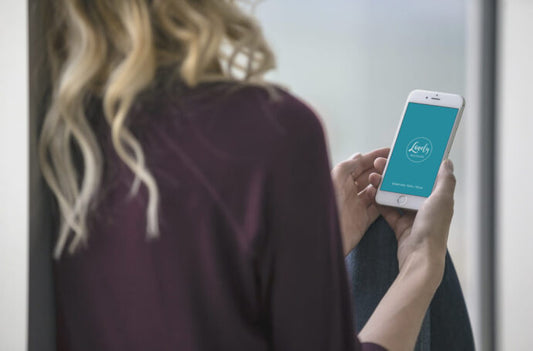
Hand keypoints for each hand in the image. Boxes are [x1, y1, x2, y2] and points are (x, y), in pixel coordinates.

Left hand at [331, 148, 389, 255]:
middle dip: (381, 170)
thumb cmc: (325, 206)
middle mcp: (348, 191)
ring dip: (384, 186)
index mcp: (340, 180)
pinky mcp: (362, 220)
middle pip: (369, 177)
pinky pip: (378, 209)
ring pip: (375, 192)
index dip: (374, 157)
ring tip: (395, 180)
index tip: (389, 151)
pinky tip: (390, 196)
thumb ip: (349, 165)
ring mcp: (356, 206)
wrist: (323, 236)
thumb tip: (358, 156)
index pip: (360, 164)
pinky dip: (385, 203)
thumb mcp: (336, 178)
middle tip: (395, 165)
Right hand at [369, 158, 455, 278]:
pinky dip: (380, 202)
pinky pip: (389, 210)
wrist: (419, 257)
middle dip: (395, 172)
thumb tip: (446, 162)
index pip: (426, 176)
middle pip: (408, 184)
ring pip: (397, 195)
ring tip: (374, 176)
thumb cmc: (433, 230)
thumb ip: (445, 180)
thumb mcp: (442, 200)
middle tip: (382, 163)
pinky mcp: (400, 226)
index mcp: (438, 198)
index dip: (415, 165)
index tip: (404, 154)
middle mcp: (426, 207)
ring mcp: (413, 217)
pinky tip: (373, 192)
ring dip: (385, 185)